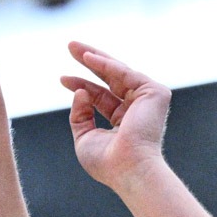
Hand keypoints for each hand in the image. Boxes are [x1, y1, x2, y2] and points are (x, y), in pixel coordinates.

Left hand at [58, 42, 170, 189]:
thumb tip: (80, 91)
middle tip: (70, 46)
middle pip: (110, 79)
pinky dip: (107, 64)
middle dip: (89, 62)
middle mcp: (137, 109)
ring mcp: (147, 100)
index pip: (101, 97)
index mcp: (124, 122)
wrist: (128, 169)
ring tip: (73, 47)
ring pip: (118, 71)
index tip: (62, 78)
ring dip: (95, 57)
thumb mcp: (85, 138)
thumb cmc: (108, 163)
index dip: (82, 85)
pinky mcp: (154, 93)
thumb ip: (80, 115)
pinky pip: (126, 73)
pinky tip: (88, 57)